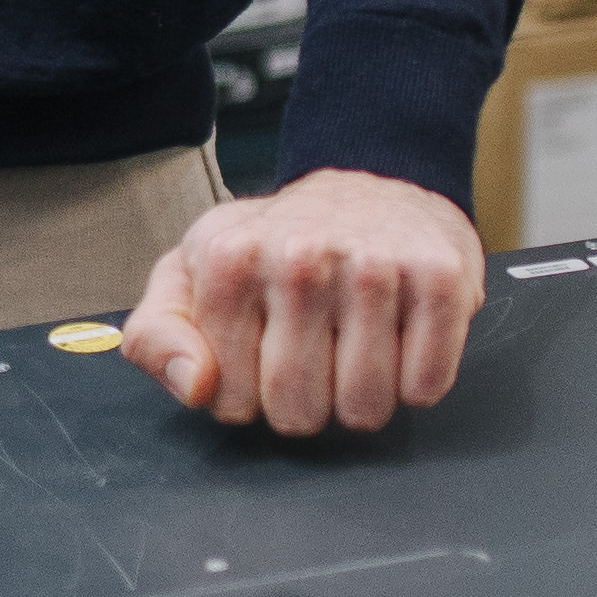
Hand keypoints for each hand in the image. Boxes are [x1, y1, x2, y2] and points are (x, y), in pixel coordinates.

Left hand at [123, 163, 484, 436]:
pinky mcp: (440, 275)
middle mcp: (300, 256)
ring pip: (365, 408)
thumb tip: (194, 384)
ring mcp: (374, 264)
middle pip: (298, 412)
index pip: (231, 401)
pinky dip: (417, 381)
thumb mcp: (190, 278)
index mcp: (229, 260)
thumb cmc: (274, 246)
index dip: (248, 396)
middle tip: (314, 356)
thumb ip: (156, 337)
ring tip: (355, 347)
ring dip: (363, 399)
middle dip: (306, 405)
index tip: (260, 356)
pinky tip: (401, 338)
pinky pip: (427, 385)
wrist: (371, 183)